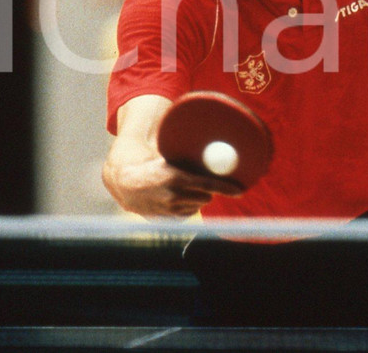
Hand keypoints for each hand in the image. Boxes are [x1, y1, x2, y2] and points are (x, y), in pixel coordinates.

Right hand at [106, 156, 242, 218]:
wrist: (127, 184)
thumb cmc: (152, 166)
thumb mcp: (169, 158)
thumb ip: (189, 158)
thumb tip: (214, 149)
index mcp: (177, 178)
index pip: (208, 184)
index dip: (226, 188)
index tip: (240, 190)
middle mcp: (174, 196)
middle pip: (206, 197)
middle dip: (207, 191)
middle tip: (199, 183)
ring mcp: (170, 210)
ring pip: (197, 206)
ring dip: (196, 199)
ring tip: (183, 189)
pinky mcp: (167, 219)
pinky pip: (187, 214)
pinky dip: (187, 207)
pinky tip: (176, 198)